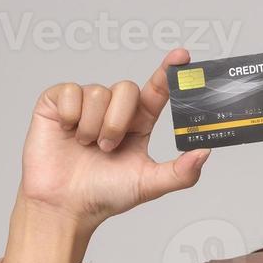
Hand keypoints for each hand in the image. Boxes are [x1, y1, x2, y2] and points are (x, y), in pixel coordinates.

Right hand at [14, 47, 211, 231]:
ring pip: (98, 92)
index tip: (182, 56)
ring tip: (85, 146)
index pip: (156, 90)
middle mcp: (113, 110)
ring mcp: (85, 105)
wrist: (64, 206)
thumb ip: (180, 172)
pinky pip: (71, 91)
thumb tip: (204, 152)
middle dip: (117, 121)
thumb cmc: (103, 196)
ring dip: (93, 125)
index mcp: (138, 124)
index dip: (168, 71)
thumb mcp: (148, 185)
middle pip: (126, 89)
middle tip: (107, 147)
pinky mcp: (58, 103)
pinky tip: (67, 133)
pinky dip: (71, 117)